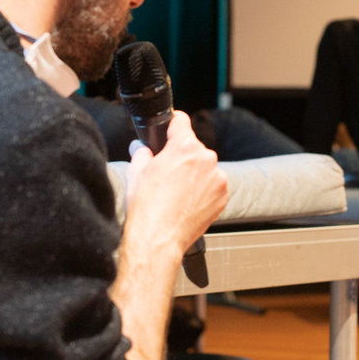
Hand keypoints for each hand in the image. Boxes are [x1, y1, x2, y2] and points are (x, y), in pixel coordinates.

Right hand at [124, 111, 228, 263]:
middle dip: (182, 157)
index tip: (171, 128)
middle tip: (167, 174)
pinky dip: (203, 191)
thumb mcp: (136, 172)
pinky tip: (187, 202)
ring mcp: (217, 178)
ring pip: (205, 168)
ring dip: (194, 174)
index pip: (181, 121)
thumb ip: (141, 153)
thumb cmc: (147, 208)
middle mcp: (205, 159)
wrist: (159, 238)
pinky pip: (213, 186)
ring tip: (176, 193)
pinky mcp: (223, 196)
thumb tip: (140, 147)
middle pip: (193, 148)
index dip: (173, 124)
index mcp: (184, 147)